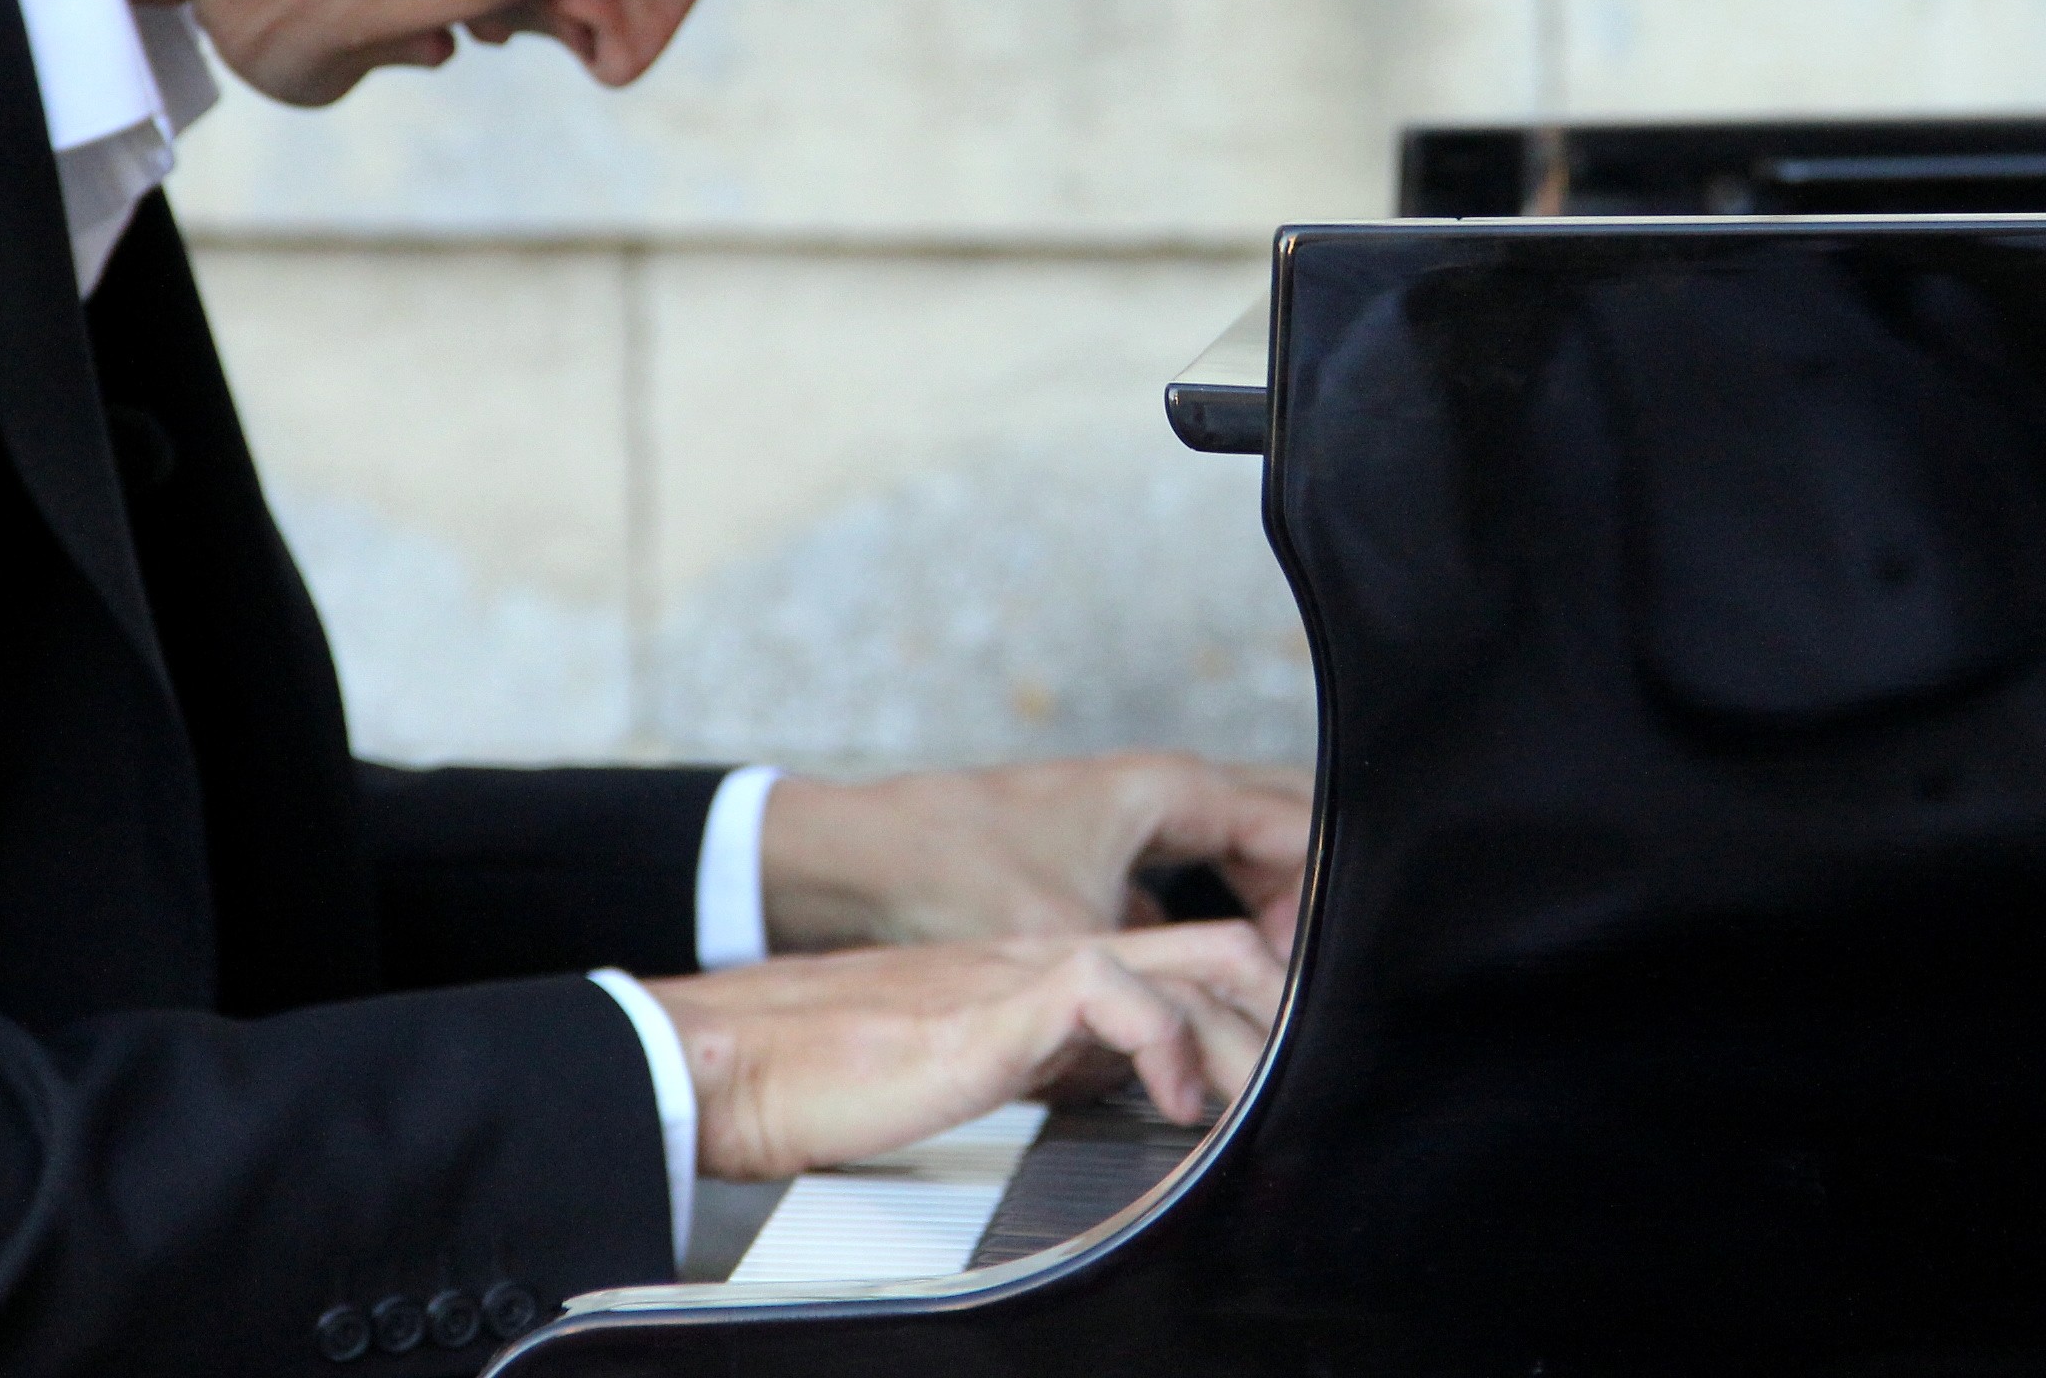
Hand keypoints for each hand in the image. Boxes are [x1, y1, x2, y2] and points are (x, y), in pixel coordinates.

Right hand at [651, 920, 1284, 1180]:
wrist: (734, 1059)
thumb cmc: (827, 1077)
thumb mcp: (976, 1071)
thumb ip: (1051, 1066)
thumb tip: (1128, 1100)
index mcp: (1050, 972)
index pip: (1190, 958)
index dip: (1255, 1006)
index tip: (1291, 1068)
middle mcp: (1053, 958)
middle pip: (1220, 944)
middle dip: (1284, 1011)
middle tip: (1311, 1081)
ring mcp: (1030, 972)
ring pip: (1197, 965)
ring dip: (1249, 1036)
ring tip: (1263, 1101)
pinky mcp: (998, 1003)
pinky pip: (1119, 991)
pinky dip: (1170, 1043)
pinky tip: (1178, 1100)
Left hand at [761, 751, 1311, 957]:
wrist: (848, 860)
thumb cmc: (945, 873)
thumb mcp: (1066, 942)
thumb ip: (1148, 989)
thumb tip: (1206, 1042)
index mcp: (1170, 789)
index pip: (1300, 830)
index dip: (1328, 903)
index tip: (1323, 975)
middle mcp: (1158, 796)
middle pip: (1277, 837)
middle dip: (1309, 905)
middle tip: (1315, 988)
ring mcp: (1126, 828)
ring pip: (1231, 866)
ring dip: (1258, 922)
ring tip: (1270, 1001)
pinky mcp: (1096, 868)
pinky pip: (1184, 890)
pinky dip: (1206, 931)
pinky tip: (1200, 993)